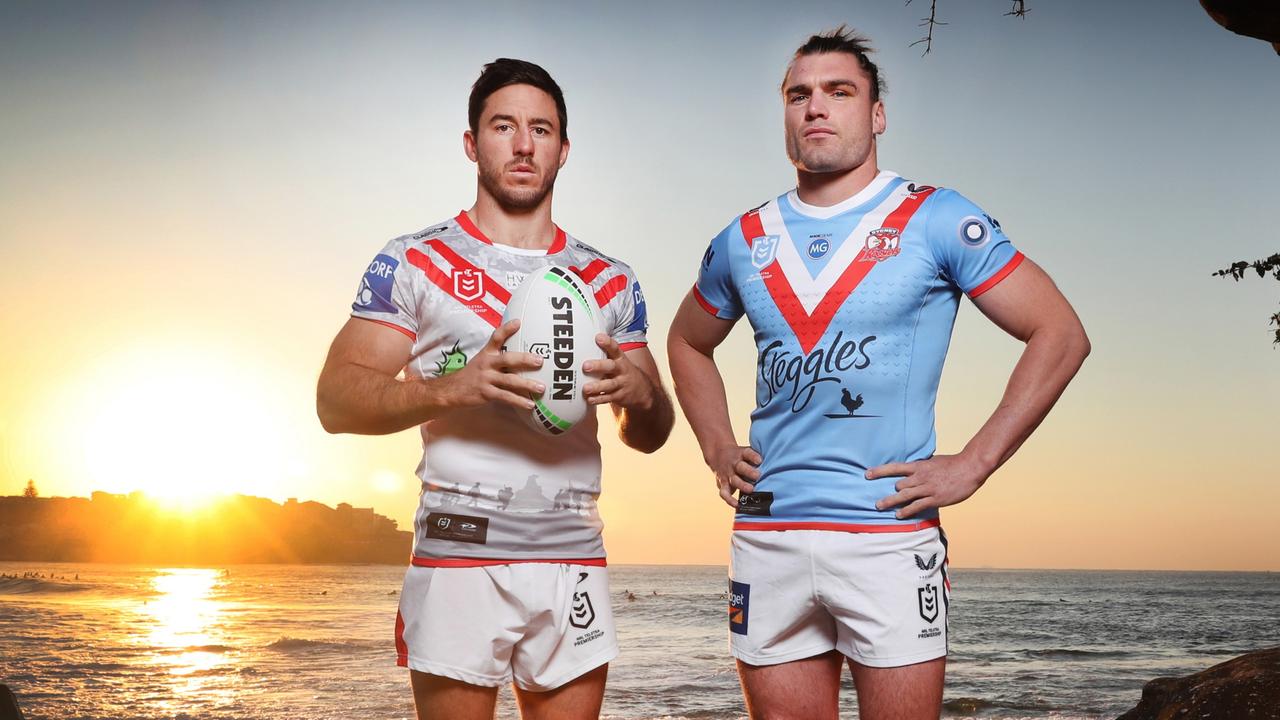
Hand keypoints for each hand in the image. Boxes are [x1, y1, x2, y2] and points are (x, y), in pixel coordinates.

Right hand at [442, 320, 544, 411]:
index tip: (518, 322)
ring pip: (509, 380)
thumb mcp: (483, 360)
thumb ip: (499, 356)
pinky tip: (530, 404)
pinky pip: (505, 396)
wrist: (452, 390)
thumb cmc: (474, 374)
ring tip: (541, 388)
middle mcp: (487, 363)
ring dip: (527, 384)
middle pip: (507, 359)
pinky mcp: (486, 393)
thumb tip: (523, 356)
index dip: (507, 329)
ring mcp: (486, 378)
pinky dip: (518, 401)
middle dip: (525, 360)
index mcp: (487, 353)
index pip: (496, 337)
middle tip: (540, 361)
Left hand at [583, 334, 653, 409]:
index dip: (607, 343)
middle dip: (598, 366)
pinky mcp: (619, 396)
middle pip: (611, 366)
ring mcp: (621, 384)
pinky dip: (598, 399)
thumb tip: (585, 341)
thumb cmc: (623, 372)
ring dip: (597, 387)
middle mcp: (622, 370)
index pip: (615, 348)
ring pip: (609, 385)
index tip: (598, 337)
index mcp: (620, 359)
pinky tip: (589, 399)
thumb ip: (605, 353)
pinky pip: (608, 398)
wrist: (644, 391)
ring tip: (586, 388)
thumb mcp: (619, 361)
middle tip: (585, 366)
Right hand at [706, 445, 761, 508]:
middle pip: (740, 467)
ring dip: (742, 485)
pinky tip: (737, 504)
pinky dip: (729, 500)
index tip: (759, 460)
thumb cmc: (741, 456)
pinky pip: (724, 492)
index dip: (753, 457)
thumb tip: (777, 464)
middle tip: (757, 476)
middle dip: (748, 472)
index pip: (747, 453)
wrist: (719, 454)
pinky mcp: (723, 484)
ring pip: (734, 480)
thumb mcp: (747, 452)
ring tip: (751, 489)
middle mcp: (734, 464)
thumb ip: (757, 458)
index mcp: (741, 454)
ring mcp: (728, 474)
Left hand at [866, 453, 990, 518]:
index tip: (867, 474)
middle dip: (888, 492)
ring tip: (879, 506)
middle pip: (898, 485)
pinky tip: (898, 515)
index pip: (895, 467)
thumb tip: (910, 470)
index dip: (880, 471)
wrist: (970, 468)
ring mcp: (928, 488)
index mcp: (919, 466)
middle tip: (876, 500)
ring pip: (904, 496)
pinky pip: (917, 506)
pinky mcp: (936, 498)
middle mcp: (920, 477)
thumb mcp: (932, 461)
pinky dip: (906, 511)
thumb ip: (920, 467)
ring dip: (890, 502)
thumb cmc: (952, 464)